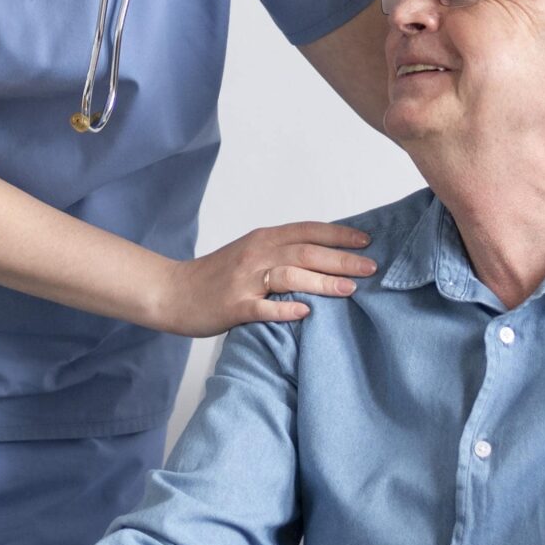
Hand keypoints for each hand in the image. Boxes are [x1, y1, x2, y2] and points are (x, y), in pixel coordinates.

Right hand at [155, 222, 375, 336]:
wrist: (173, 292)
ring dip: (322, 282)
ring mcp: (244, 281)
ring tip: (351, 289)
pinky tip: (307, 314)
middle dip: (342, 259)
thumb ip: (282, 251)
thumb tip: (326, 255)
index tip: (367, 241)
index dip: (339, 235)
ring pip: (289, 276)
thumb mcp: (251, 252)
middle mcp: (255, 254)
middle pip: (305, 252)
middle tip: (371, 268)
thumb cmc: (216, 276)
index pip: (308, 231)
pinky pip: (263, 307)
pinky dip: (286, 309)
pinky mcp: (234, 306)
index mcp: (262, 239)